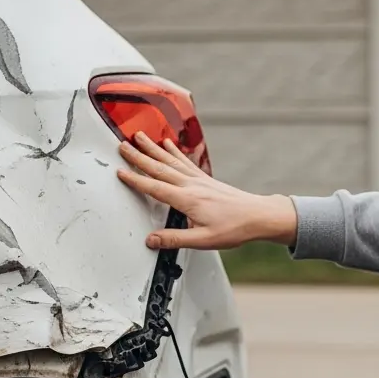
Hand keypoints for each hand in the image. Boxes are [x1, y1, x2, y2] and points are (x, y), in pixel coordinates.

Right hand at [116, 131, 297, 249]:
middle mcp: (192, 185)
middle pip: (159, 167)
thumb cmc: (235, 228)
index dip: (136, 180)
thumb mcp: (203, 240)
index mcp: (187, 199)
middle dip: (139, 156)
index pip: (155, 187)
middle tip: (122, 146)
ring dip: (153, 148)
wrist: (258, 215)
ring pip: (171, 160)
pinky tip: (168, 143)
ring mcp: (199, 180)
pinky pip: (185, 161)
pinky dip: (174, 151)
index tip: (120, 171)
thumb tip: (151, 240)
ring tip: (139, 136)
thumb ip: (175, 239)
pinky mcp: (205, 179)